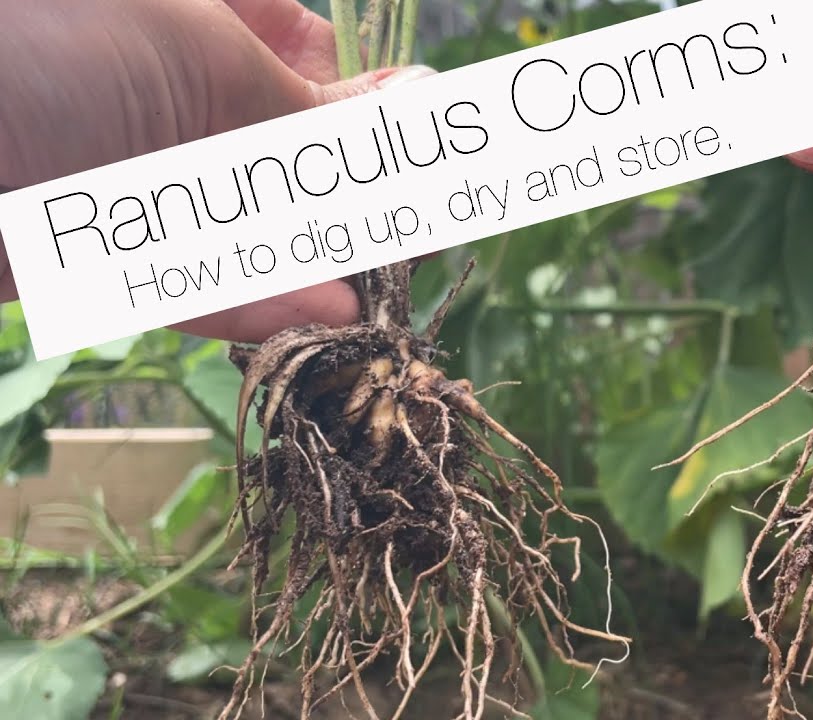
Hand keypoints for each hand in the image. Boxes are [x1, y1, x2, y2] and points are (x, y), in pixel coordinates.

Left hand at [0, 0, 431, 343]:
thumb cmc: (31, 45)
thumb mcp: (196, 56)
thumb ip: (306, 109)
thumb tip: (416, 118)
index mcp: (179, 7)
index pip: (292, 39)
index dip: (359, 95)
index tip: (420, 142)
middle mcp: (140, 74)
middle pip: (270, 141)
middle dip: (342, 188)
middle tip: (419, 228)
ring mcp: (107, 164)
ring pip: (233, 218)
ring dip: (312, 257)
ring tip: (387, 288)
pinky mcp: (76, 244)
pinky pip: (178, 274)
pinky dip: (252, 297)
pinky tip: (326, 313)